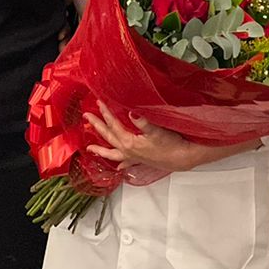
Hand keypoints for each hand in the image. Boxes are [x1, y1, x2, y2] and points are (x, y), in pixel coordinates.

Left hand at [85, 104, 243, 173]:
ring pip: (111, 153)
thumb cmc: (170, 144)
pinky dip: (119, 163)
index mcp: (129, 142)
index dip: (106, 112)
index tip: (99, 102)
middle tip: (87, 117)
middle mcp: (128, 151)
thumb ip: (143, 122)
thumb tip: (131, 112)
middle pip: (108, 137)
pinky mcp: (139, 161)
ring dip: (100, 150)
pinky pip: (125, 163)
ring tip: (90, 148)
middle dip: (97, 126)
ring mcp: (132, 157)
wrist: (181, 158)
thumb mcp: (157, 130)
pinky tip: (118, 166)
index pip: (114, 124)